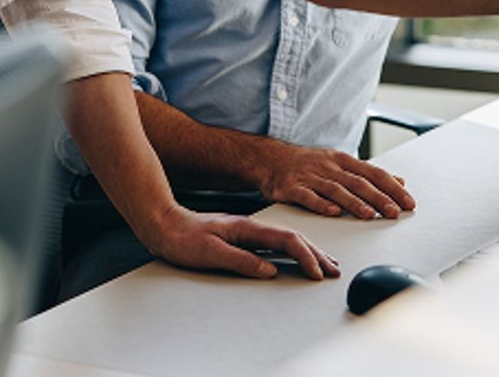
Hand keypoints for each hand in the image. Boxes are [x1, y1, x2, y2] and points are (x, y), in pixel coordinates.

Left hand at [142, 205, 339, 279]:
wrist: (164, 224)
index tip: (318, 273)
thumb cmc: (183, 238)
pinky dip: (293, 250)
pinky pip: (276, 243)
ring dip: (308, 251)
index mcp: (247, 228)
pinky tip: (296, 257)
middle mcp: (251, 227)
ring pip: (287, 239)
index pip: (286, 240)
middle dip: (316, 254)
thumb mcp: (211, 253)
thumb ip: (242, 261)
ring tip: (325, 263)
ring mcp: (248, 231)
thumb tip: (270, 270)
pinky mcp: (242, 238)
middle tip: (334, 270)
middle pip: (293, 238)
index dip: (306, 257)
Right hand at [254, 141, 415, 219]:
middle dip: (379, 198)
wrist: (270, 159)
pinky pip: (308, 197)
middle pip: (357, 182)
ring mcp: (309, 176)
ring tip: (370, 215)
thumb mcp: (340, 163)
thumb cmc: (308, 164)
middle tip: (395, 212)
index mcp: (342, 160)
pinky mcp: (291, 187)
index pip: (373, 173)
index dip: (392, 188)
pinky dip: (321, 204)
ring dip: (354, 203)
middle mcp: (328, 167)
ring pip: (336, 190)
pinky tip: (333, 212)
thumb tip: (399, 181)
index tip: (408, 202)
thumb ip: (369, 174)